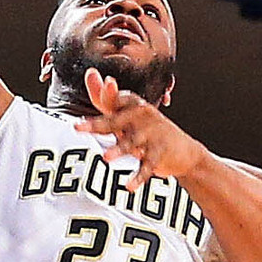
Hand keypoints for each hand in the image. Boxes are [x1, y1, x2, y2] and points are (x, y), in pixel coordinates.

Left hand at [75, 70, 197, 189]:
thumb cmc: (148, 131)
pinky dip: (138, 177)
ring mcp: (153, 135)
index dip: (104, 97)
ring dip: (119, 150)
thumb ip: (107, 99)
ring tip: (105, 157)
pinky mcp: (161, 153)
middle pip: (116, 120)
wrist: (184, 151)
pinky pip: (147, 166)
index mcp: (133, 105)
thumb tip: (90, 74)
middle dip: (98, 124)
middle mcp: (143, 116)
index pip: (115, 101)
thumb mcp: (128, 115)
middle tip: (78, 127)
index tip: (94, 92)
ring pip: (132, 143)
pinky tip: (129, 187)